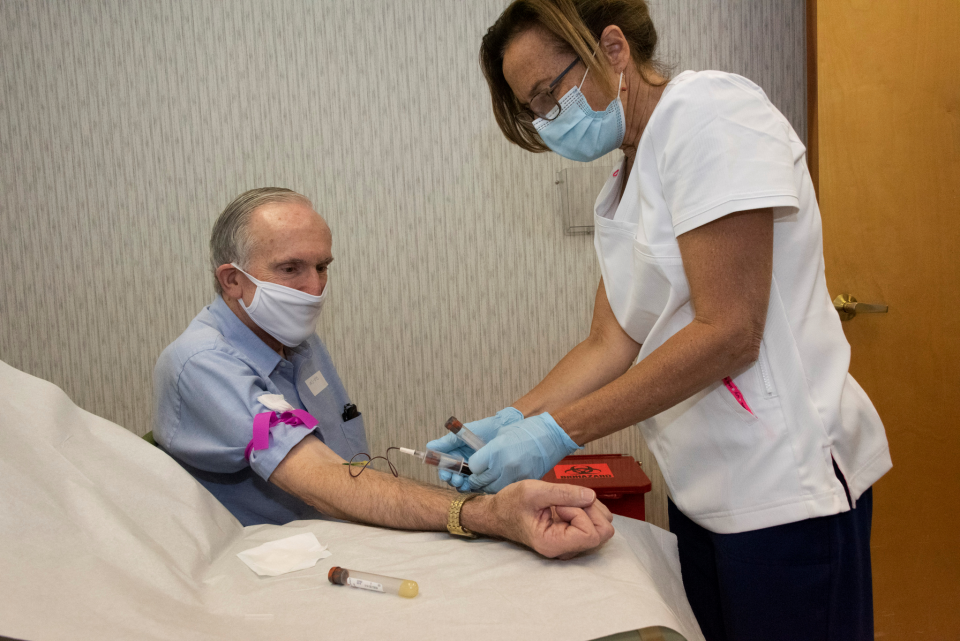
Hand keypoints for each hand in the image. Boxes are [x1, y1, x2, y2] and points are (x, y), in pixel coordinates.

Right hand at [426, 407, 523, 490]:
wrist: (508, 429)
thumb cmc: (485, 429)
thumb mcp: (464, 434)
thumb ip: (447, 441)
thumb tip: (429, 447)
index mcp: (459, 455)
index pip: (446, 467)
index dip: (444, 472)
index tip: (445, 474)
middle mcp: (467, 465)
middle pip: (454, 478)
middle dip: (453, 480)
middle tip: (456, 480)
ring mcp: (478, 472)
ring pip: (465, 484)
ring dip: (461, 485)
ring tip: (464, 483)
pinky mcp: (490, 477)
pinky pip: (480, 486)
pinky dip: (474, 488)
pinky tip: (474, 486)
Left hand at [467, 412, 579, 492]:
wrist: (551, 435)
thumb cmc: (525, 431)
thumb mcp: (501, 435)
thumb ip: (486, 450)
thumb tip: (473, 462)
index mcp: (496, 449)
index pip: (474, 467)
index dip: (471, 467)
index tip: (473, 466)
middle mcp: (504, 464)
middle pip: (481, 481)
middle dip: (476, 479)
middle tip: (476, 477)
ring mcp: (516, 475)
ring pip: (492, 489)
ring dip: (488, 486)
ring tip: (488, 480)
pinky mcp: (525, 482)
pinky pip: (507, 489)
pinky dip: (502, 488)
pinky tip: (502, 481)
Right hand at [470, 480, 614, 558]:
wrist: (499, 513)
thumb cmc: (511, 503)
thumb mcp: (533, 491)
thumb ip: (563, 493)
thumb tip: (591, 496)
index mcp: (553, 544)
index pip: (591, 534)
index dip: (581, 512)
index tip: (560, 504)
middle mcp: (565, 550)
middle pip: (602, 532)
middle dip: (590, 509)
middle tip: (566, 500)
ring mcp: (570, 545)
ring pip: (602, 526)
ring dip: (590, 508)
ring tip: (565, 501)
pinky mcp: (573, 537)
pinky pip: (595, 523)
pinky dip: (588, 509)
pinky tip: (569, 505)